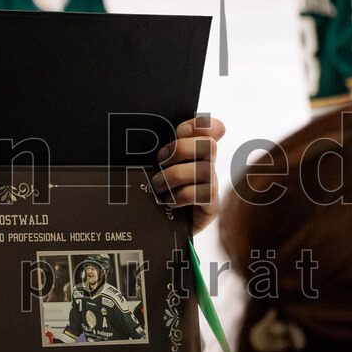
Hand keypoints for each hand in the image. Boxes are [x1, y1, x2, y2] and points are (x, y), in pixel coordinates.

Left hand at [150, 115, 225, 235]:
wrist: (160, 226)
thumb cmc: (157, 193)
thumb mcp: (156, 168)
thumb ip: (159, 152)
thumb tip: (139, 137)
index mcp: (196, 151)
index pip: (211, 128)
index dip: (200, 125)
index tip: (180, 131)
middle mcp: (208, 165)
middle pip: (208, 144)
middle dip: (180, 149)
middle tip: (161, 161)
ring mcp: (212, 185)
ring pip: (203, 170)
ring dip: (174, 176)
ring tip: (158, 186)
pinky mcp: (211, 205)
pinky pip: (202, 193)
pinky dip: (180, 196)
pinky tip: (169, 202)